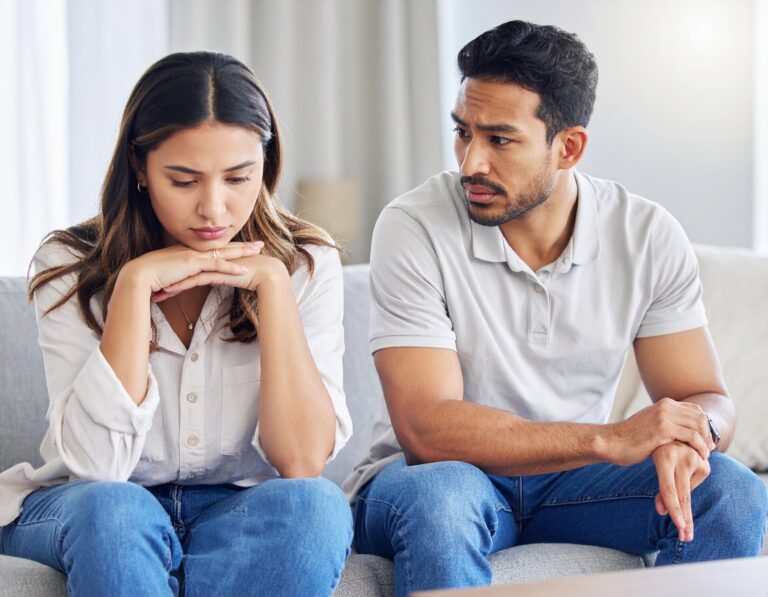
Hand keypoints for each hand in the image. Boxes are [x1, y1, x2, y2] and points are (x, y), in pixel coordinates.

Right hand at [119, 242, 263, 301]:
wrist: (138, 276)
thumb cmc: (150, 277)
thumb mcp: (169, 275)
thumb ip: (180, 275)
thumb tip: (185, 280)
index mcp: (188, 252)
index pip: (214, 249)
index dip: (230, 247)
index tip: (244, 247)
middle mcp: (193, 251)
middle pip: (223, 247)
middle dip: (243, 246)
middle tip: (260, 244)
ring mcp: (193, 256)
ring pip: (223, 253)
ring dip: (242, 253)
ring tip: (258, 252)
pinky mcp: (192, 264)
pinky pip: (216, 266)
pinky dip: (230, 268)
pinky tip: (243, 270)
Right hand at [604, 398, 714, 465]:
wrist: (611, 442)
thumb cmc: (629, 439)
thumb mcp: (649, 425)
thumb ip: (665, 424)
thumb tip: (679, 433)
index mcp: (663, 404)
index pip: (695, 410)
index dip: (704, 425)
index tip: (705, 441)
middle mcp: (665, 406)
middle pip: (700, 417)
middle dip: (708, 434)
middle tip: (709, 449)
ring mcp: (664, 416)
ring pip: (699, 426)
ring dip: (706, 442)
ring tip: (705, 455)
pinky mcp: (663, 429)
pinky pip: (692, 436)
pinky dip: (700, 447)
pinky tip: (700, 456)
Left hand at [652, 441, 710, 541]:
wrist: (674, 427)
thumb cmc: (658, 449)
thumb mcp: (654, 463)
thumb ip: (660, 489)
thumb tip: (662, 511)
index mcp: (664, 457)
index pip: (669, 489)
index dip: (675, 510)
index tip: (679, 527)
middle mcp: (681, 458)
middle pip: (682, 495)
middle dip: (684, 519)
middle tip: (686, 538)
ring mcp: (695, 459)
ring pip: (688, 492)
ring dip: (685, 514)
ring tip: (684, 530)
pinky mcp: (704, 462)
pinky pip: (695, 483)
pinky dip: (686, 488)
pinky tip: (681, 481)